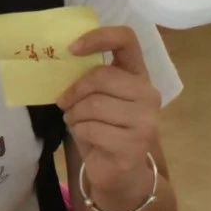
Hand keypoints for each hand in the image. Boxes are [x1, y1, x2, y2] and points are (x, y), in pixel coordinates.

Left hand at [57, 27, 161, 210]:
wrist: (119, 172)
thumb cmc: (103, 129)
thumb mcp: (97, 98)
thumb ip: (89, 78)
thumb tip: (61, 60)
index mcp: (138, 74)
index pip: (126, 39)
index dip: (98, 37)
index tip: (71, 49)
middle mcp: (148, 93)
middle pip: (101, 76)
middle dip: (75, 91)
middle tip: (65, 103)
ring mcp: (146, 120)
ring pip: (94, 105)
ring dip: (75, 115)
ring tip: (77, 122)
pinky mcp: (135, 144)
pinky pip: (92, 129)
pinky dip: (80, 132)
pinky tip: (87, 138)